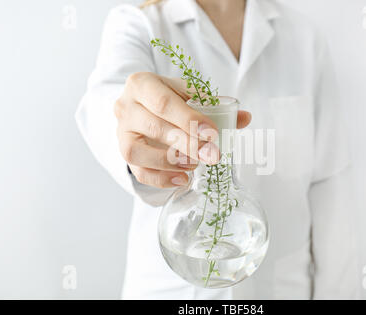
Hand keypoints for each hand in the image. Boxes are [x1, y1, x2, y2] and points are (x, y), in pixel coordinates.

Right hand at [114, 72, 250, 187]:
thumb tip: (245, 118)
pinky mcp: (123, 153)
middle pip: (153, 127)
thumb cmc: (168, 98)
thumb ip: (215, 105)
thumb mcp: (188, 94)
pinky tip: (184, 179)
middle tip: (213, 156)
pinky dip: (162, 179)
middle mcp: (125, 107)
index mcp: (141, 84)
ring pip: (136, 152)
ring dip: (169, 162)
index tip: (212, 134)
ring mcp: (120, 132)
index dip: (188, 119)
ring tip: (195, 165)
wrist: (141, 105)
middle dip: (187, 144)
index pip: (163, 102)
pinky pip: (138, 171)